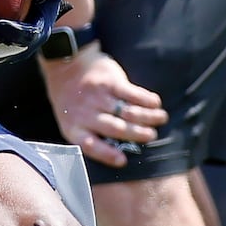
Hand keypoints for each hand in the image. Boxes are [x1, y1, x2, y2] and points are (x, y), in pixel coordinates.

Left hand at [41, 45, 166, 168]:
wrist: (65, 64)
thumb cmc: (71, 98)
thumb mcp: (69, 119)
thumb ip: (88, 133)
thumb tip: (117, 150)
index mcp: (73, 127)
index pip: (89, 145)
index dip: (106, 154)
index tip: (122, 161)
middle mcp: (85, 113)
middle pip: (116, 129)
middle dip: (137, 134)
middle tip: (151, 136)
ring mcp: (98, 96)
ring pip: (128, 112)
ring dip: (148, 117)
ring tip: (160, 118)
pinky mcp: (109, 81)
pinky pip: (133, 94)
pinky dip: (147, 100)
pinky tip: (156, 103)